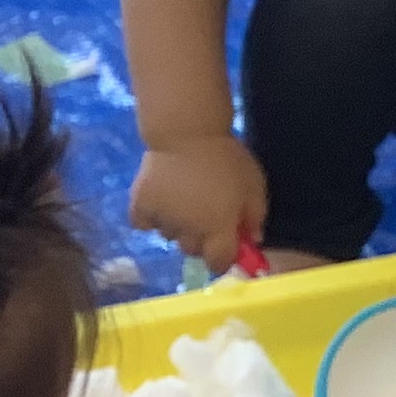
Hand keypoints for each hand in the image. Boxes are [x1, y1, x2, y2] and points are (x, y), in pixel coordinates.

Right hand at [129, 134, 265, 276]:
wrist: (186, 133)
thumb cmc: (226, 159)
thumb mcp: (254, 185)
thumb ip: (256, 216)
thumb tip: (253, 239)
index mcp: (217, 230)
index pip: (219, 263)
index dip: (224, 258)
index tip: (228, 247)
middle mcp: (188, 232)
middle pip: (193, 250)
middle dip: (202, 240)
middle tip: (207, 217)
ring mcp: (162, 220)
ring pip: (169, 236)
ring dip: (178, 226)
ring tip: (183, 201)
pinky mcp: (139, 205)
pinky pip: (143, 223)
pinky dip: (151, 218)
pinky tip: (161, 203)